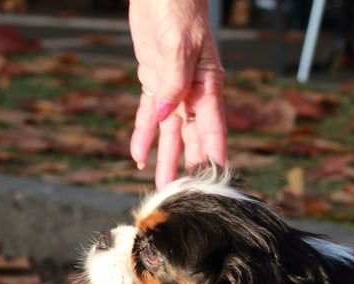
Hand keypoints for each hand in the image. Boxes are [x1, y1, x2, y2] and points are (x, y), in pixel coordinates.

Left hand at [129, 0, 227, 187]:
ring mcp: (173, 87)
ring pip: (170, 132)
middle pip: (192, 138)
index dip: (214, 156)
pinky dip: (143, 134)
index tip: (216, 182)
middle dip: (189, 166)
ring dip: (166, 159)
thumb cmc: (179, 7)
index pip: (213, 129)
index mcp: (208, 85)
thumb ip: (172, 82)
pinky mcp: (153, 79)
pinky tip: (137, 155)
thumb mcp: (178, 45)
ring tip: (164, 186)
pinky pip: (148, 114)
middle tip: (186, 195)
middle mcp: (193, 92)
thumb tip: (165, 115)